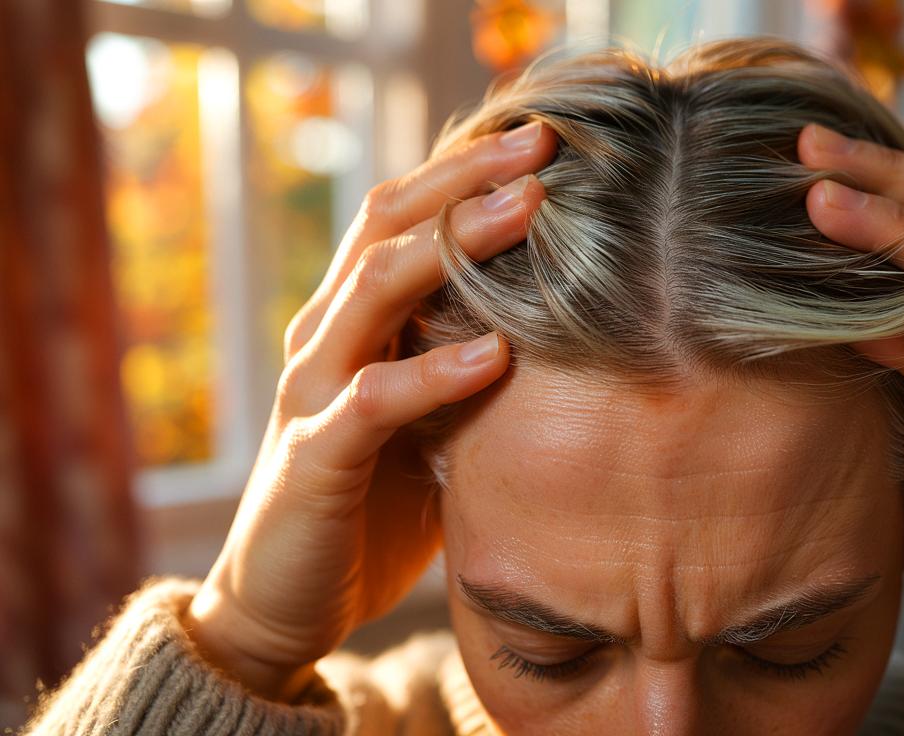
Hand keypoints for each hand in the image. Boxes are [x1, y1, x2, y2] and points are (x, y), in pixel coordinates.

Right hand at [184, 122, 556, 701]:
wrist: (287, 602)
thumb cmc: (374, 505)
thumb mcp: (432, 419)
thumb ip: (471, 366)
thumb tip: (569, 327)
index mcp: (351, 320)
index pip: (401, 217)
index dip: (464, 170)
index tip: (543, 141)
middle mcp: (325, 338)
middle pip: (387, 227)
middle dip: (466, 181)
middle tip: (542, 147)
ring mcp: (313, 392)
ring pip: (374, 292)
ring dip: (454, 248)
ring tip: (529, 212)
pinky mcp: (315, 458)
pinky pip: (375, 401)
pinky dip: (435, 374)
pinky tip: (496, 354)